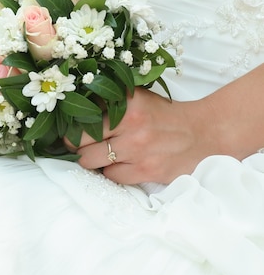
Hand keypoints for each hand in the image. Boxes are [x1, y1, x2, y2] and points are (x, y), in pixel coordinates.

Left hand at [70, 89, 211, 184]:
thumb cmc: (163, 115)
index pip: (80, 116)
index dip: (71, 126)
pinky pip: (112, 176)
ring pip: (90, 161)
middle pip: (79, 141)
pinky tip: (121, 164)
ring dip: (92, 160)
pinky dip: (112, 173)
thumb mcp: (135, 98)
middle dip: (76, 145)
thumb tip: (71, 110)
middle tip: (81, 145)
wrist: (204, 133)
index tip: (70, 129)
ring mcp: (138, 149)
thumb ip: (107, 102)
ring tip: (101, 155)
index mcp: (125, 102)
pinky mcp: (147, 171)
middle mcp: (130, 124)